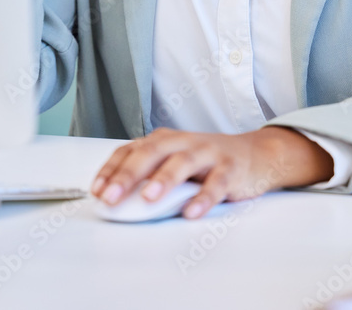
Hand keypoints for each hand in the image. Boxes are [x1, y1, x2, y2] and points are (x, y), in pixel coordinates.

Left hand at [89, 126, 334, 218]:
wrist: (254, 155)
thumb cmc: (206, 162)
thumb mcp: (174, 160)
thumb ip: (149, 174)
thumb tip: (113, 199)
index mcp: (165, 140)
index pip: (132, 150)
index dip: (112, 169)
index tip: (97, 190)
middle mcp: (184, 142)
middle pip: (153, 152)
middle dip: (129, 174)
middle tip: (112, 196)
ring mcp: (208, 153)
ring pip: (183, 162)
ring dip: (164, 179)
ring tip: (149, 197)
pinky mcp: (230, 169)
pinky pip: (216, 183)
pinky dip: (203, 198)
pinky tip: (191, 212)